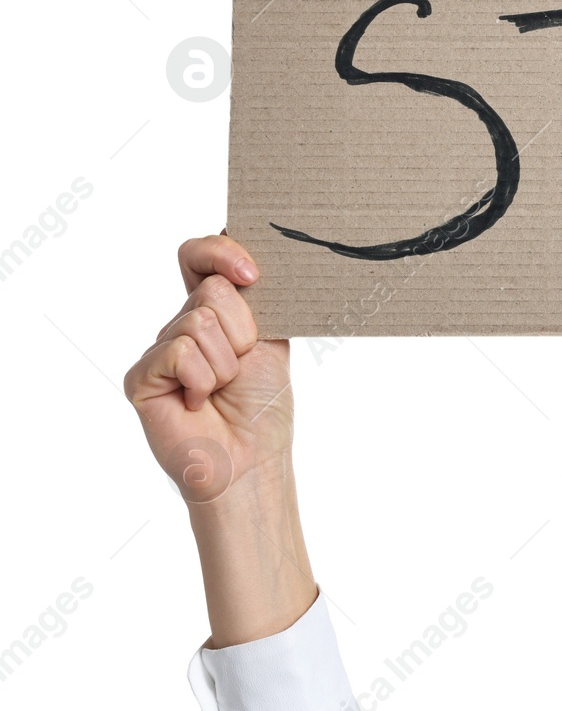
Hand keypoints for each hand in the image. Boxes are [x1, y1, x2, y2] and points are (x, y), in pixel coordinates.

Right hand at [123, 234, 313, 646]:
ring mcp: (160, 350)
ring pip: (198, 321)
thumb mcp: (271, 340)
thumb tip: (250, 258)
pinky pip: (179, 352)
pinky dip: (203, 378)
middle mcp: (183, 325)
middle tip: (244, 367)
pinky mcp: (141, 376)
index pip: (200, 256)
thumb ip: (256, 300)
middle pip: (211, 289)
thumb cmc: (262, 406)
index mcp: (215, 311)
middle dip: (243, 329)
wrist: (250, 459)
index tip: (252, 273)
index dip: (222, 251)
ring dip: (227, 361)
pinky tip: (200, 402)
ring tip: (223, 389)